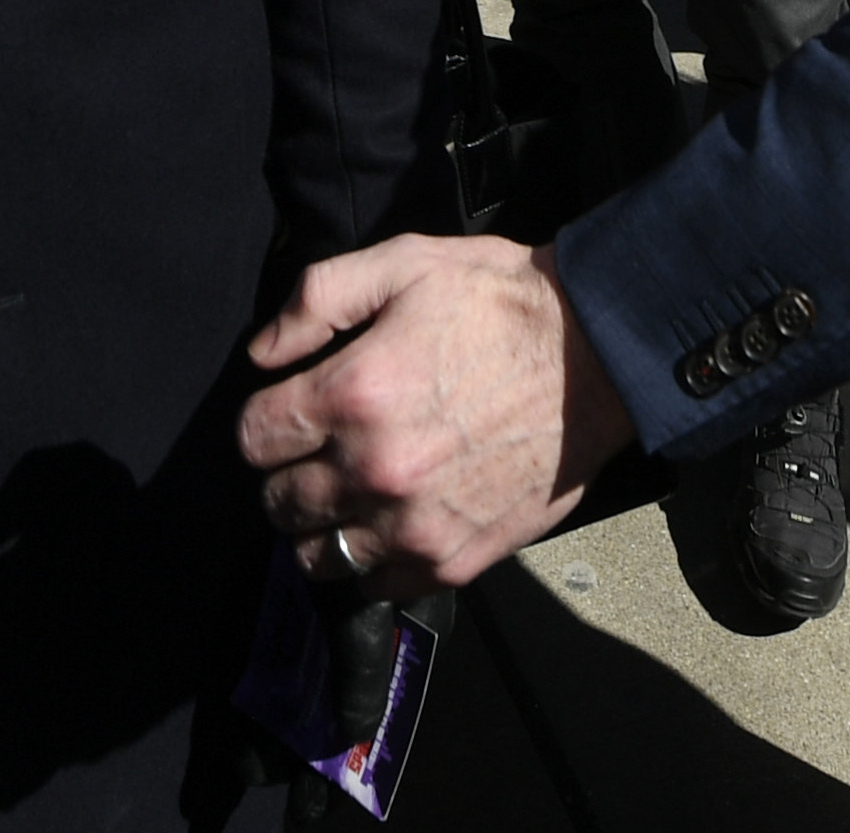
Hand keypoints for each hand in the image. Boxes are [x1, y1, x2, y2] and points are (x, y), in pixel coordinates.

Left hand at [236, 236, 636, 595]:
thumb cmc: (499, 303)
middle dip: (285, 474)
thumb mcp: (403, 264)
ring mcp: (415, 525)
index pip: (255, 438)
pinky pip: (379, 586)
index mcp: (354, 394)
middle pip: (278, 502)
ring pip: (318, 555)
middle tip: (315, 452)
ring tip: (344, 494)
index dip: (263, 421)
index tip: (286, 412)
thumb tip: (261, 354)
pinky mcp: (455, 559)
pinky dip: (372, 560)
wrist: (595, 358)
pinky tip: (389, 521)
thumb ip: (317, 300)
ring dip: (319, 526)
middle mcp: (376, 470)